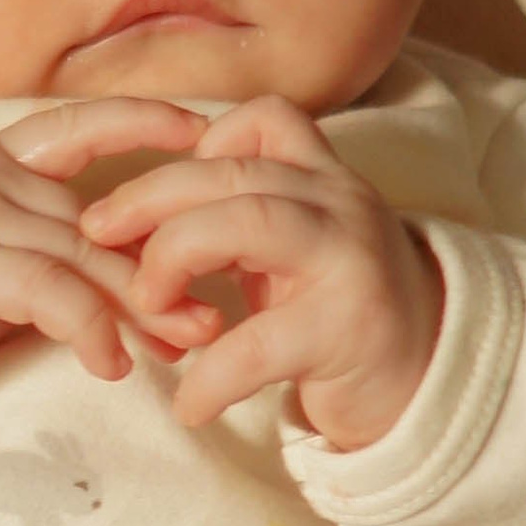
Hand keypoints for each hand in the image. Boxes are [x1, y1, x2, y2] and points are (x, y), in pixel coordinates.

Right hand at [0, 98, 215, 402]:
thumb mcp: (0, 265)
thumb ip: (59, 253)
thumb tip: (153, 279)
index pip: (75, 125)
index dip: (138, 121)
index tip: (202, 131)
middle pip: (91, 223)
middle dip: (156, 273)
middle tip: (207, 320)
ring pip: (76, 256)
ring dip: (135, 308)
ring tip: (178, 347)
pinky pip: (41, 287)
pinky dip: (85, 323)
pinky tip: (109, 362)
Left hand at [79, 94, 443, 449]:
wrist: (429, 380)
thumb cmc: (339, 314)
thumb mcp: (294, 248)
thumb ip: (237, 216)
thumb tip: (134, 213)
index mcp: (323, 178)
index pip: (261, 120)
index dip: (194, 142)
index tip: (146, 191)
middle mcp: (342, 203)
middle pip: (232, 171)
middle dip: (149, 198)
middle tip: (96, 235)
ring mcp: (350, 260)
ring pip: (247, 222)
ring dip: (174, 256)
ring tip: (144, 305)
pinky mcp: (349, 329)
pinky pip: (260, 344)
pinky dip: (211, 378)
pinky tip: (190, 405)